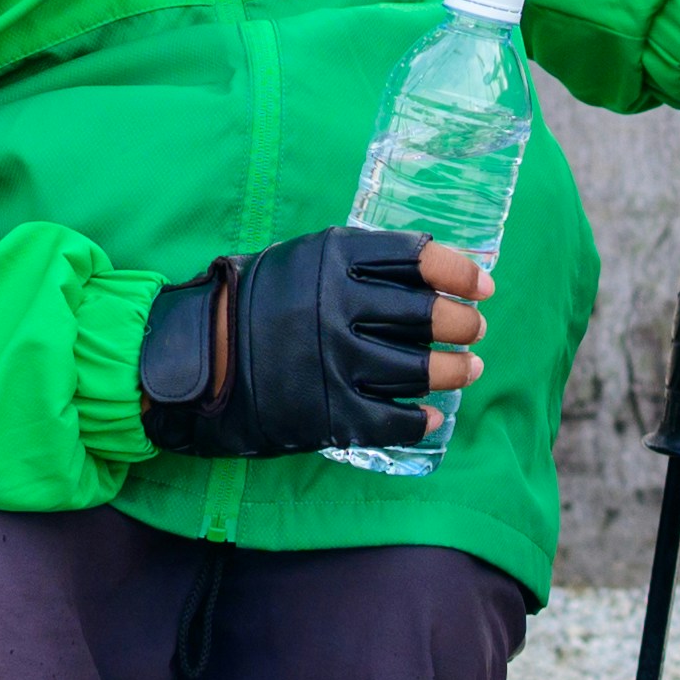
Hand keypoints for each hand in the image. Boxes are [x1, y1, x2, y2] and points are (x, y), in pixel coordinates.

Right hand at [139, 233, 487, 458]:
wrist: (197, 362)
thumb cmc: (255, 304)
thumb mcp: (301, 260)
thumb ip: (358, 261)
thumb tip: (429, 268)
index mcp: (333, 260)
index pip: (419, 259)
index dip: (460, 273)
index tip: (482, 286)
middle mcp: (338, 308)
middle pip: (429, 315)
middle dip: (463, 324)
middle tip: (473, 330)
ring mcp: (337, 363)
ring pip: (423, 369)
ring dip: (456, 371)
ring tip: (468, 370)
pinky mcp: (332, 413)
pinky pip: (398, 420)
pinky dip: (423, 420)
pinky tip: (430, 416)